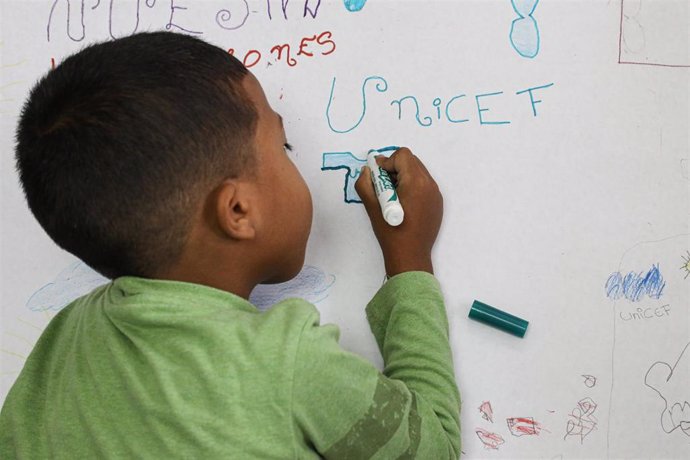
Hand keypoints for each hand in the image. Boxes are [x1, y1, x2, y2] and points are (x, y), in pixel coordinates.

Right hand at [355, 147, 442, 276]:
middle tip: (382, 185)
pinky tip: (402, 203)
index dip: (387, 162)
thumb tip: (367, 170)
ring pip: (418, 171)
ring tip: (391, 195)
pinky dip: (412, 186)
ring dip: (403, 176)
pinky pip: (424, 184)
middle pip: (411, 161)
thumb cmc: (391, 235)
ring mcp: (436, 194)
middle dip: (395, 168)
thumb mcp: (373, 209)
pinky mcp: (437, 203)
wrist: (411, 258)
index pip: (402, 156)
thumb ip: (366, 185)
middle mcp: (430, 185)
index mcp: (416, 183)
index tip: (377, 177)